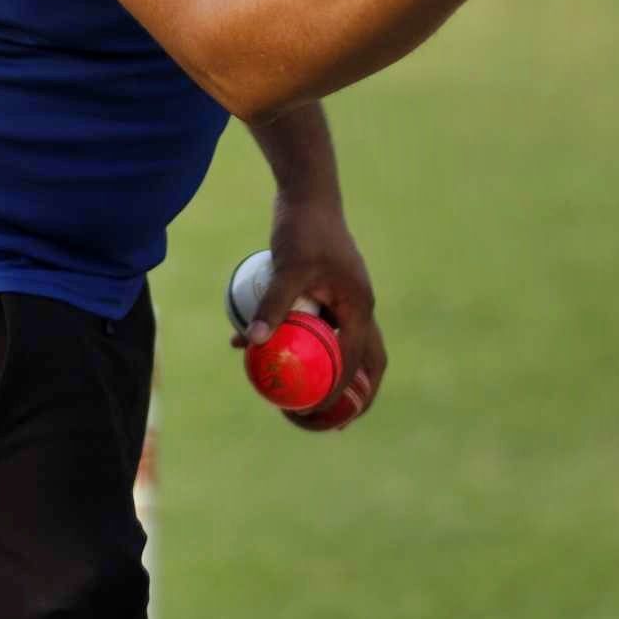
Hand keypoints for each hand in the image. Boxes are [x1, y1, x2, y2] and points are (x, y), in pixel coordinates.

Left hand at [229, 196, 387, 425]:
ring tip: (308, 403)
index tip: (316, 415)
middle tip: (329, 423)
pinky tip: (267, 351)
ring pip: (346, 347)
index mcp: (359, 306)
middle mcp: (359, 307)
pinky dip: (307, 346)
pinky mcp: (331, 292)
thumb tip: (251, 344)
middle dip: (353, 395)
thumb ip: (272, 305)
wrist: (308, 194)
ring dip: (331, 374)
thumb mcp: (287, 268)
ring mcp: (347, 299)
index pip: (355, 361)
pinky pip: (324, 329)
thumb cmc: (303, 228)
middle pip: (367, 361)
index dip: (339, 393)